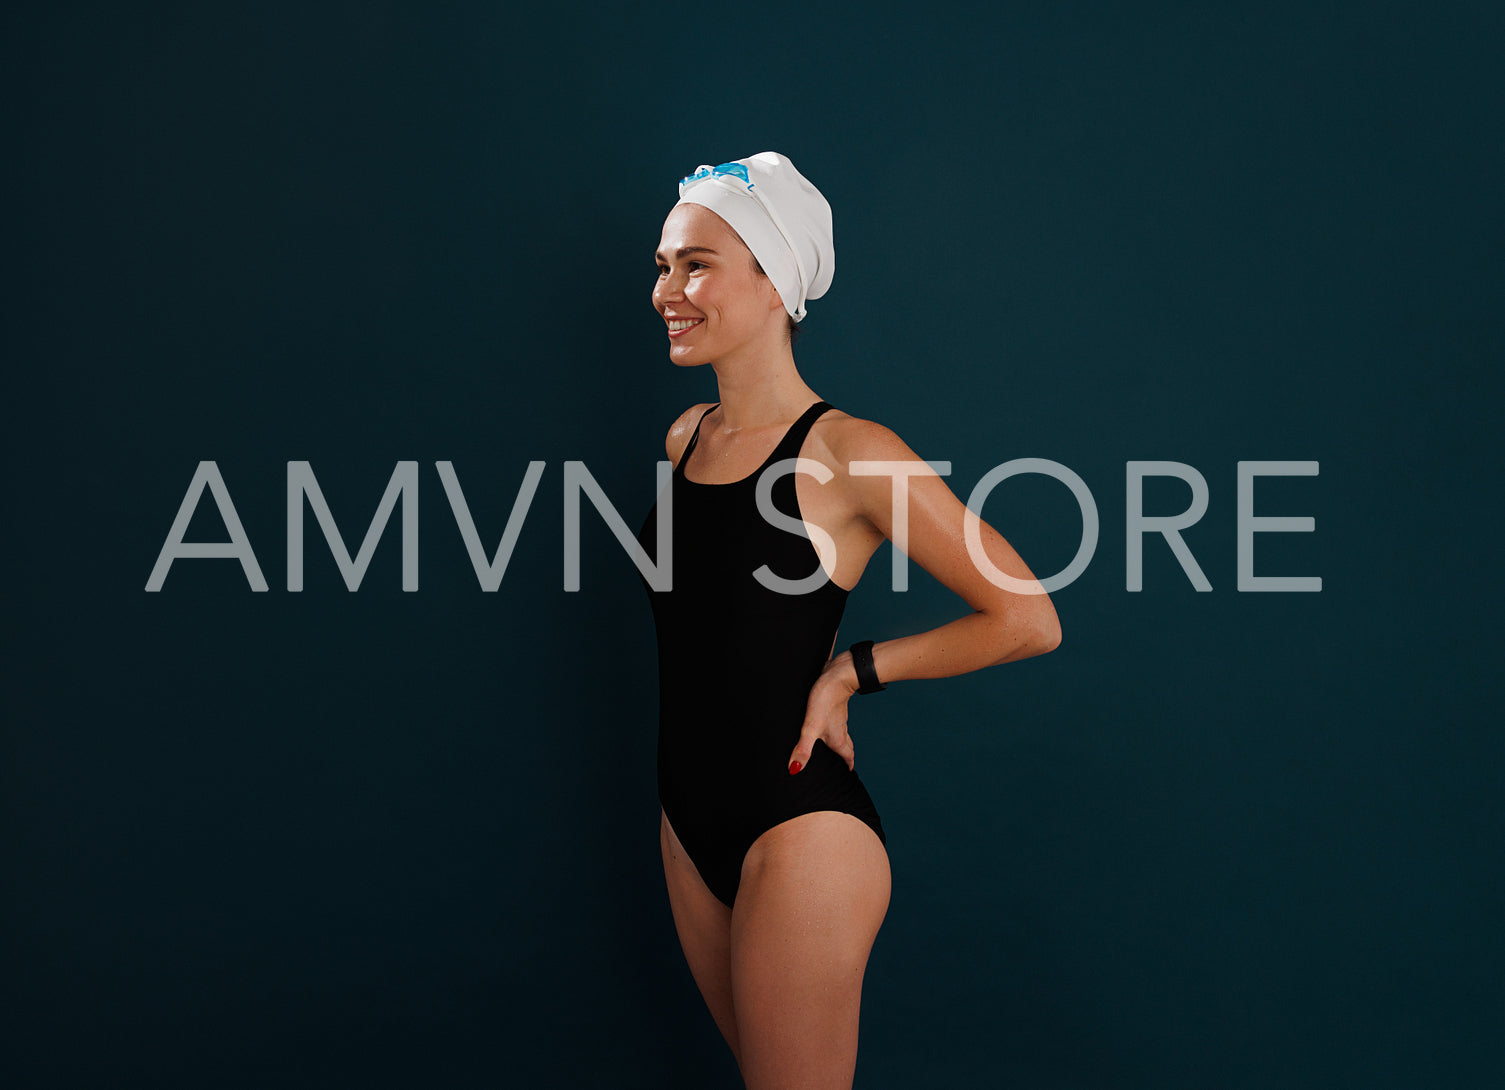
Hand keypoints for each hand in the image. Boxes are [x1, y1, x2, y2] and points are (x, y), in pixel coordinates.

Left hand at [788, 652, 860, 774]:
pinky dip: (836, 728)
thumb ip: (803, 748)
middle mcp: (840, 729)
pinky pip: (838, 721)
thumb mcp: (810, 727)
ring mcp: (839, 718)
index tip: (849, 773)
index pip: (847, 756)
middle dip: (846, 756)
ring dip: (842, 742)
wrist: (837, 675)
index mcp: (837, 738)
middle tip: (844, 764)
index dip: (848, 765)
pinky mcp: (835, 706)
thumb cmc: (825, 700)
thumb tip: (794, 770)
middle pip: (847, 747)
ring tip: (837, 747)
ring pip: (843, 734)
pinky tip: (829, 723)